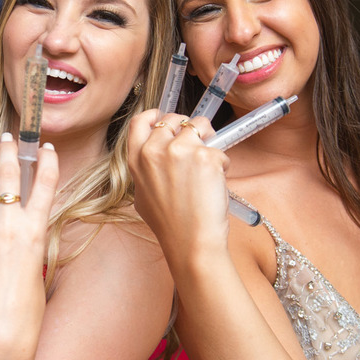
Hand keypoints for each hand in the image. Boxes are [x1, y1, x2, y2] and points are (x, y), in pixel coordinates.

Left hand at [0, 134, 58, 359]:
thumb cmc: (24, 309)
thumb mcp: (34, 267)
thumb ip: (25, 240)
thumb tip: (15, 226)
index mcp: (35, 231)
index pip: (45, 185)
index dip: (46, 161)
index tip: (44, 146)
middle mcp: (10, 226)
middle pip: (8, 176)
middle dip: (8, 152)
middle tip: (7, 138)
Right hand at [127, 110, 228, 268]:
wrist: (191, 243)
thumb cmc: (170, 226)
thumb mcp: (143, 196)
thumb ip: (147, 170)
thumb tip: (157, 156)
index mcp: (137, 160)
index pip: (141, 121)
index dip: (155, 116)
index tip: (164, 117)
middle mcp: (156, 150)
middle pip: (174, 119)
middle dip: (188, 128)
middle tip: (197, 144)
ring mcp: (181, 151)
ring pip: (200, 126)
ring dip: (208, 139)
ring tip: (209, 165)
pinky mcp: (206, 156)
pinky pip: (219, 149)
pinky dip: (222, 163)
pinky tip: (215, 183)